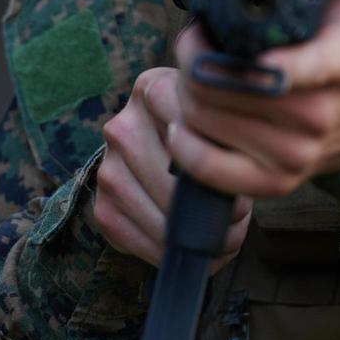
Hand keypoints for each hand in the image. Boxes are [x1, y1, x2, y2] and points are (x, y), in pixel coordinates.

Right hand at [92, 67, 252, 269]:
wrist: (159, 147)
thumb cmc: (202, 131)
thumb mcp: (215, 117)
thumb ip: (223, 136)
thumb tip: (235, 194)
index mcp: (153, 89)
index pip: (186, 119)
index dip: (216, 154)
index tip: (236, 172)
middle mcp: (122, 125)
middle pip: (170, 178)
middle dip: (209, 208)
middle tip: (238, 218)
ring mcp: (107, 167)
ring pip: (156, 213)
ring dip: (194, 236)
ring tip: (223, 237)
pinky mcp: (102, 206)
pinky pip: (137, 239)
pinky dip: (169, 251)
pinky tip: (191, 246)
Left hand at [168, 0, 339, 198]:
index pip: (289, 73)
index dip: (247, 64)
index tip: (220, 41)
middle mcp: (321, 116)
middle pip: (224, 91)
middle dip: (194, 58)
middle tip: (197, 39)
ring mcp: (297, 153)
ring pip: (206, 123)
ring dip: (184, 93)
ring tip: (198, 70)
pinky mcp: (274, 183)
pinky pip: (205, 168)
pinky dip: (185, 141)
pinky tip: (194, 118)